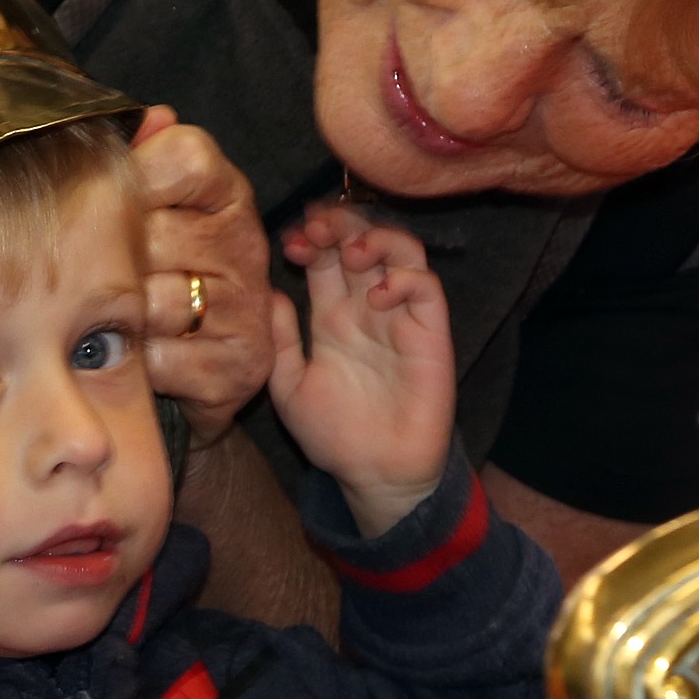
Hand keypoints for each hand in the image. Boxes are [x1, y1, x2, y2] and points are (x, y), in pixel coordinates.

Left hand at [130, 106, 272, 445]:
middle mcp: (245, 246)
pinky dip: (133, 358)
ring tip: (107, 311)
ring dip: (116, 311)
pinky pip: (156, 358)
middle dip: (108, 257)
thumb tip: (150, 118)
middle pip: (150, 233)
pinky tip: (132, 351)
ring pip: (149, 300)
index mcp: (227, 193)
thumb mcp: (155, 202)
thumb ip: (143, 154)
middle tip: (88, 269)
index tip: (105, 199)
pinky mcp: (234, 367)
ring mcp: (245, 310)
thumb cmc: (161, 268)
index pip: (184, 156)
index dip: (133, 176)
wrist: (202, 362)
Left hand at [266, 203, 454, 538]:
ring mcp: (401, 317)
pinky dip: (406, 277)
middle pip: (360, 241)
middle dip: (339, 223)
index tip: (288, 240)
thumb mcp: (289, 387)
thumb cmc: (333, 435)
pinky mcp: (431, 334)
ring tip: (350, 251)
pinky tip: (379, 294)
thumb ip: (280, 340)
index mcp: (332, 316)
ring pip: (401, 251)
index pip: (324, 256)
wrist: (375, 475)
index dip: (309, 237)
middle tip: (317, 228)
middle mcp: (367, 309)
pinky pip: (427, 289)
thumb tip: (267, 291)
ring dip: (376, 238)